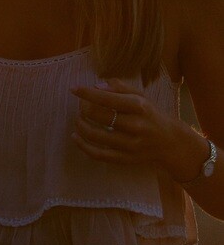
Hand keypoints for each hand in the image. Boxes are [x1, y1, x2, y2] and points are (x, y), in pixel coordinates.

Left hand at [71, 79, 205, 179]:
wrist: (172, 143)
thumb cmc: (151, 115)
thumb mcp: (141, 96)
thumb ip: (119, 87)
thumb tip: (96, 86)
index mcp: (139, 107)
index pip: (106, 98)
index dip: (86, 93)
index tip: (73, 89)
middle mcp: (135, 126)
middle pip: (97, 115)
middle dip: (83, 107)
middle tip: (81, 105)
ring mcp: (131, 144)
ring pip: (95, 135)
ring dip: (80, 125)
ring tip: (78, 119)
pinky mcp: (126, 158)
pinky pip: (99, 155)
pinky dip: (83, 146)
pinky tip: (76, 137)